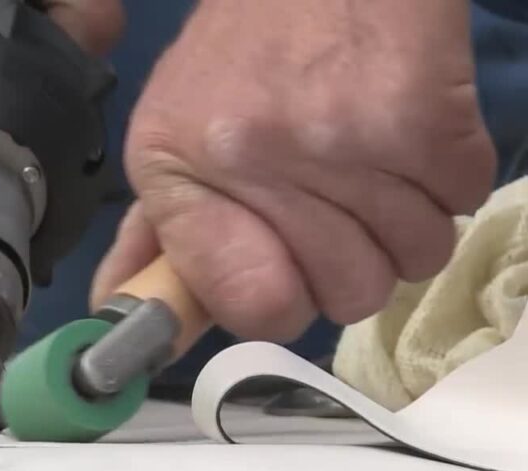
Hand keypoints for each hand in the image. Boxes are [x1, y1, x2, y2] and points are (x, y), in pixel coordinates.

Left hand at [93, 0, 496, 341]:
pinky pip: (460, 203)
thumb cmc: (241, 55)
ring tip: (372, 163)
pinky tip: (405, 135)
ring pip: (414, 258)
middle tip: (335, 202)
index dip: (281, 303)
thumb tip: (118, 306)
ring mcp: (339, 140)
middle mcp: (251, 159)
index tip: (284, 275)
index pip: (253, 307)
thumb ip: (152, 232)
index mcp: (177, 172)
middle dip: (353, 262)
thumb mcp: (171, 136)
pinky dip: (447, 179)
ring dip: (406, 224)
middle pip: (348, 296)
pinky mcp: (420, 118)